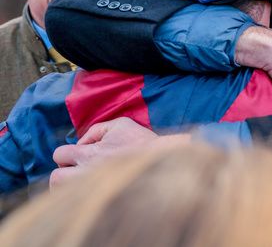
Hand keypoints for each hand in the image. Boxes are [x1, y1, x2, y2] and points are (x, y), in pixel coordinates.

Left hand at [51, 118, 185, 187]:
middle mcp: (87, 171)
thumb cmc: (141, 141)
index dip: (66, 154)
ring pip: (64, 193)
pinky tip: (92, 191)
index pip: (59, 155)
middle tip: (75, 172)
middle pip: (56, 178)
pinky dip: (81, 196)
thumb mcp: (120, 124)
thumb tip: (81, 142)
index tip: (78, 156)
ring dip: (68, 187)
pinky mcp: (103, 197)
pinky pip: (81, 201)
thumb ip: (95, 129)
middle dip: (62, 173)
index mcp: (89, 152)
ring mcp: (94, 186)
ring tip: (81, 183)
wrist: (161, 160)